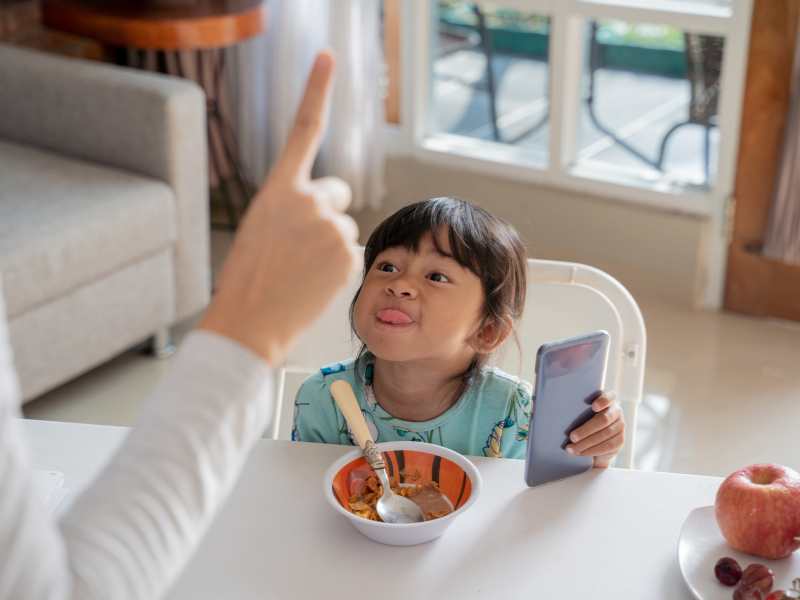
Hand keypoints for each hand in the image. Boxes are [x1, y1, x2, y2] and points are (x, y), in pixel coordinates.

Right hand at [199, 51, 358, 363]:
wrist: (249, 321)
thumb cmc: (248, 278)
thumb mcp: (261, 227)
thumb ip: (292, 207)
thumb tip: (327, 212)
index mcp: (278, 188)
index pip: (302, 129)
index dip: (316, 90)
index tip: (327, 57)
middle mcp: (308, 199)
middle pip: (336, 192)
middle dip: (325, 212)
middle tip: (300, 246)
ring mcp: (331, 226)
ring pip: (343, 227)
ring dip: (329, 244)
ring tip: (301, 270)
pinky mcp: (348, 253)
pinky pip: (352, 251)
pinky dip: (337, 265)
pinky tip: (314, 282)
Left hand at [565, 393, 624, 468]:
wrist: (593, 440)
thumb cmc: (580, 420)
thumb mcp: (578, 411)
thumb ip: (572, 407)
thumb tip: (552, 410)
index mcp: (607, 399)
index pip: (609, 397)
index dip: (603, 401)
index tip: (593, 406)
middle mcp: (616, 411)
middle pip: (603, 419)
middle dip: (586, 429)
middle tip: (572, 437)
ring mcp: (620, 426)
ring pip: (605, 435)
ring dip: (586, 443)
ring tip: (571, 448)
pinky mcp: (620, 440)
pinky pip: (607, 446)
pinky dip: (592, 450)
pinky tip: (580, 453)